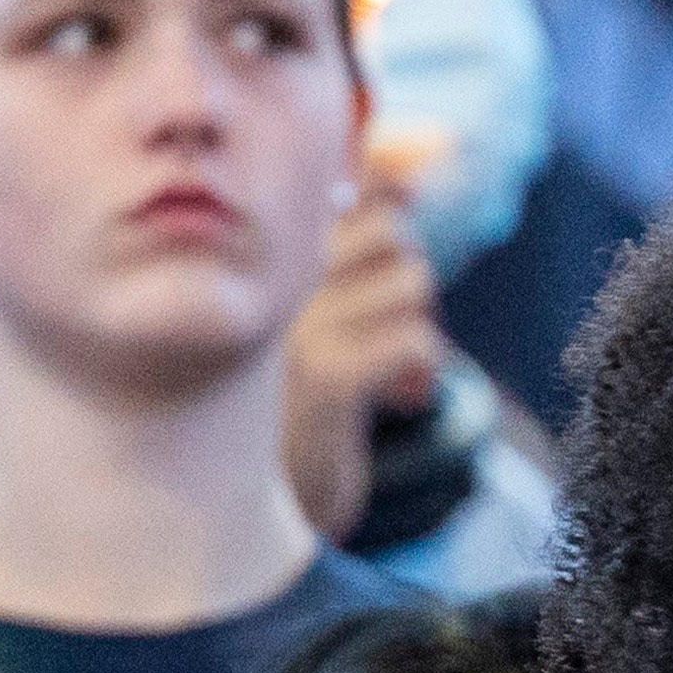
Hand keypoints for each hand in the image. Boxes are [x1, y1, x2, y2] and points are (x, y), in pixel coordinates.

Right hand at [282, 191, 446, 539]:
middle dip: (410, 275)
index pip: (353, 187)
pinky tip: (397, 396)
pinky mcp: (324, 378)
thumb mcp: (319, 305)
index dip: (393, 194)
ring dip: (418, 328)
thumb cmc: (291, 387)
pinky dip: (422, 371)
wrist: (249, 496)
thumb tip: (415, 176)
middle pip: (393, 231)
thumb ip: (356, 239)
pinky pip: (413, 340)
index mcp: (263, 248)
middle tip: (389, 322)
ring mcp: (294, 326)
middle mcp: (267, 277)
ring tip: (387, 364)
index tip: (402, 220)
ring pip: (412, 285)